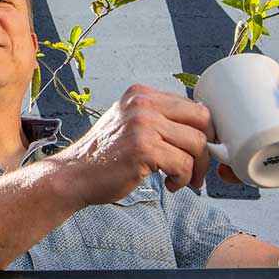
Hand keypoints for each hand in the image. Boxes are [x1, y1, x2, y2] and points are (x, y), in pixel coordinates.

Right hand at [53, 84, 213, 206]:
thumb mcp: (128, 122)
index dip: (202, 131)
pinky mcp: (144, 149)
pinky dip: (182, 180)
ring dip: (195, 169)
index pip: (193, 105)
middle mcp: (142, 103)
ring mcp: (142, 125)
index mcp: (141, 94)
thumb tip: (200, 129)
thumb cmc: (104, 156)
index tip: (197, 150)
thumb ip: (158, 118)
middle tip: (197, 167)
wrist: (74, 175)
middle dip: (205, 149)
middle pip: (202, 120)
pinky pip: (184, 164)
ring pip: (197, 144)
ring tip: (180, 179)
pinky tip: (170, 184)